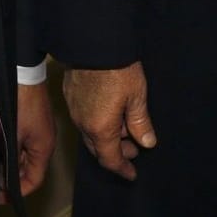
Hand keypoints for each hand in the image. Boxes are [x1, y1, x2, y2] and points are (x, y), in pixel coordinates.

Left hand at [0, 80, 57, 200]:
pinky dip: (9, 152)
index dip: (17, 192)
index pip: (33, 180)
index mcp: (43, 149)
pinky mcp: (29, 121)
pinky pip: (20, 144)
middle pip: (28, 170)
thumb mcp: (13, 136)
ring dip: (9, 165)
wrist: (21, 73)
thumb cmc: (19, 105)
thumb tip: (4, 180)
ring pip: (23, 157)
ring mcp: (37, 131)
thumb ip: (10, 160)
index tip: (0, 198)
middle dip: (11, 179)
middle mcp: (43, 143)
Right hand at [62, 62, 155, 179]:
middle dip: (116, 153)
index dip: (122, 169)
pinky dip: (97, 122)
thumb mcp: (137, 97)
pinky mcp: (70, 95)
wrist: (93, 43)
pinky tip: (110, 111)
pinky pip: (83, 118)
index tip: (132, 174)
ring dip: (107, 136)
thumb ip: (141, 124)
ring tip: (125, 127)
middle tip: (133, 149)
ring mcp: (74, 109)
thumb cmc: (117, 69)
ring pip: (90, 133)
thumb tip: (146, 143)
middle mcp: (83, 123)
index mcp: (100, 128)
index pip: (110, 159)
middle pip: (98, 148)